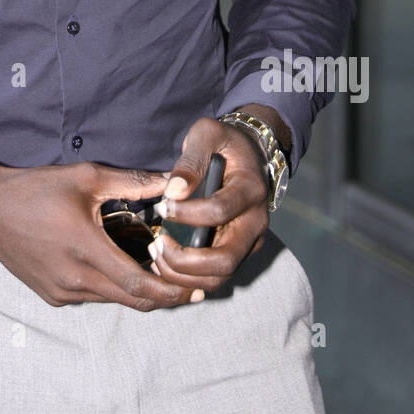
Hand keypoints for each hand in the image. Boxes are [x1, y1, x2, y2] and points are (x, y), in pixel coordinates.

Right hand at [0, 157, 210, 311]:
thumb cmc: (34, 189)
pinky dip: (111, 287)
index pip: (138, 285)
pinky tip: (116, 265)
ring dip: (136, 290)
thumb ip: (131, 182)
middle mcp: (74, 279)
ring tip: (156, 270)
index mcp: (85, 249)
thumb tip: (170, 183)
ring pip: (112, 299)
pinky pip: (91, 296)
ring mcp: (61, 291)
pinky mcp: (51, 295)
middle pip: (132, 300)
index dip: (170, 291)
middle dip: (163, 296)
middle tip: (188, 285)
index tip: (193, 290)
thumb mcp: (85, 177)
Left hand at [147, 115, 270, 295]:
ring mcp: (249, 242)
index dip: (187, 213)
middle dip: (185, 260)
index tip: (162, 206)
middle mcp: (256, 223)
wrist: (249, 156)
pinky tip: (164, 262)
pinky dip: (187, 279)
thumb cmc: (223, 143)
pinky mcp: (238, 253)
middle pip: (225, 260)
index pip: (219, 211)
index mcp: (251, 190)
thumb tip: (174, 191)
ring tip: (157, 254)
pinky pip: (214, 278)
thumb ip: (191, 160)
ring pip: (219, 278)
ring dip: (183, 275)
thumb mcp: (207, 134)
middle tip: (157, 245)